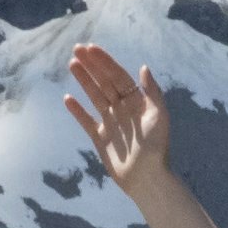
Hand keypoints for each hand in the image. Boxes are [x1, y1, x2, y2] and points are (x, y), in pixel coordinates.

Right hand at [60, 42, 176, 204]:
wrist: (147, 179)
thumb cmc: (156, 148)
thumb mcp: (159, 117)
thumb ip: (152, 92)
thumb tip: (143, 67)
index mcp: (138, 102)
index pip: (119, 77)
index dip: (105, 62)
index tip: (91, 48)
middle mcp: (123, 109)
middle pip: (105, 82)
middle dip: (92, 66)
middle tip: (76, 49)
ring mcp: (111, 123)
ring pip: (94, 97)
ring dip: (84, 80)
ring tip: (72, 64)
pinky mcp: (100, 138)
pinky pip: (86, 121)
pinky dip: (77, 110)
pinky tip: (67, 98)